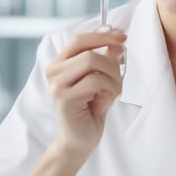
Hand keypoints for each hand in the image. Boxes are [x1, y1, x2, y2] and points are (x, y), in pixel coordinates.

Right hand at [46, 27, 126, 159]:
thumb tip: (116, 41)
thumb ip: (105, 59)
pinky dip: (110, 89)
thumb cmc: (90, 109)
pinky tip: (106, 101)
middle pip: (88, 50)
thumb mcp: (101, 79)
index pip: (79, 39)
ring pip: (92, 62)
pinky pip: (96, 81)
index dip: (102, 34)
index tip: (121, 35)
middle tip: (121, 73)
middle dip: (112, 61)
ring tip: (114, 91)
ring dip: (113, 76)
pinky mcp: (64, 98)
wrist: (80, 140)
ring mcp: (57, 85)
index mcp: (60, 63)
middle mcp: (54, 71)